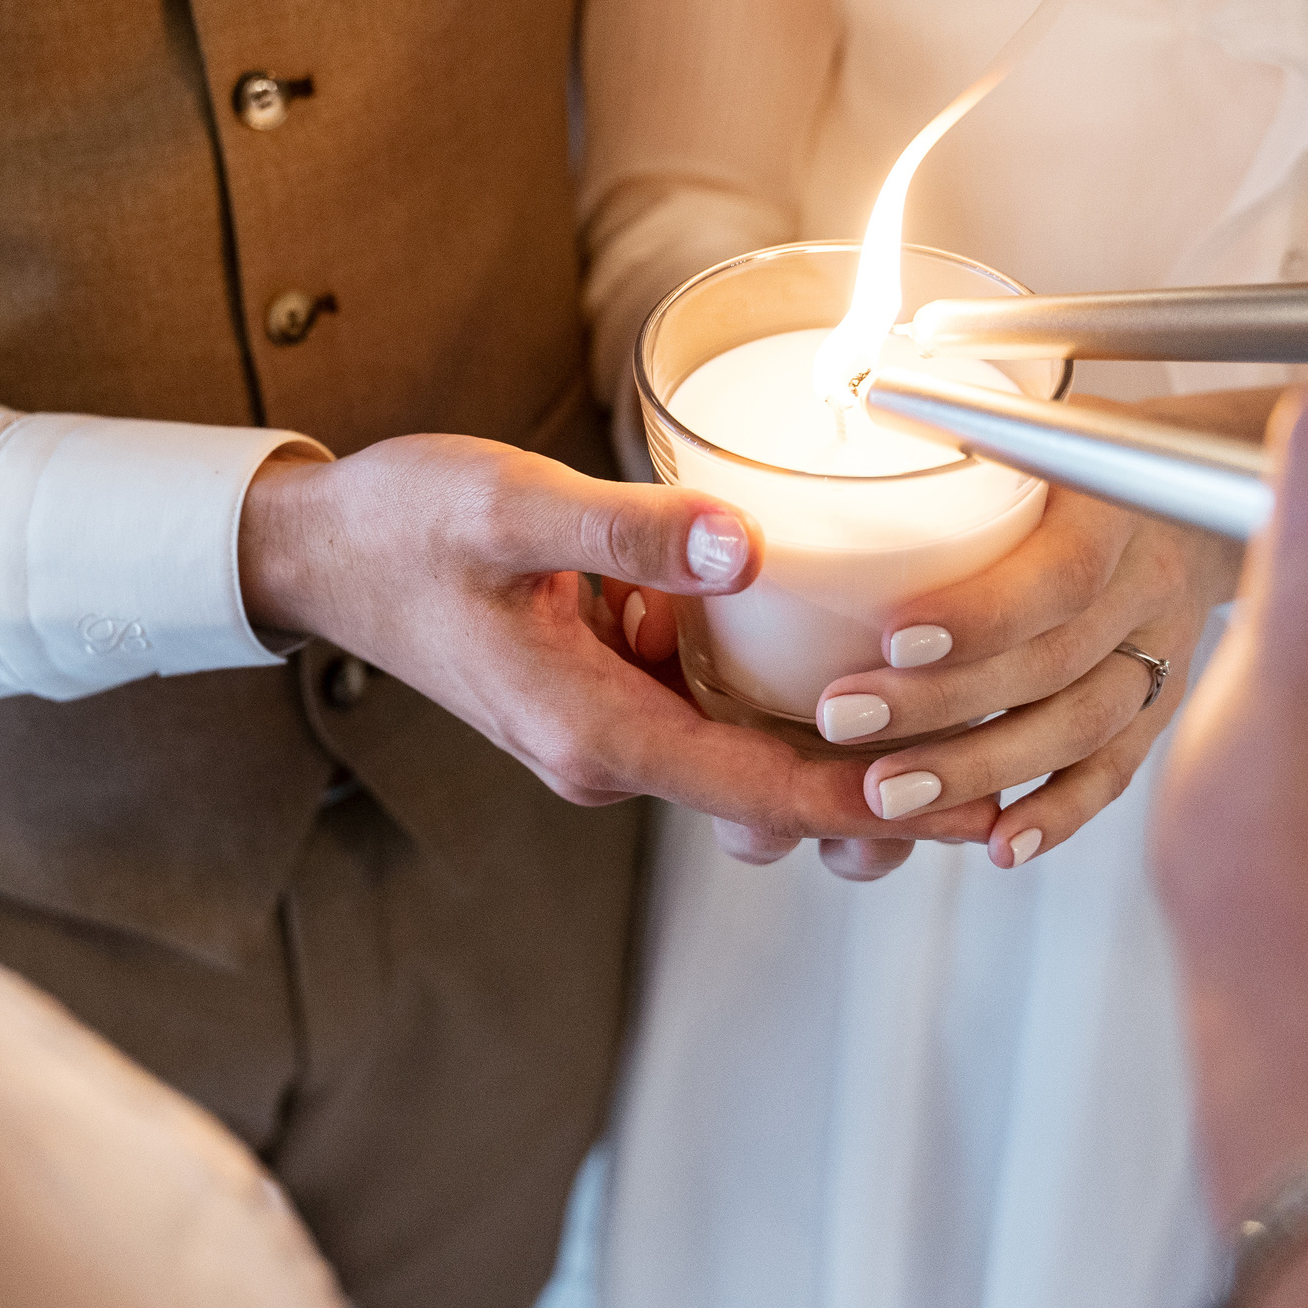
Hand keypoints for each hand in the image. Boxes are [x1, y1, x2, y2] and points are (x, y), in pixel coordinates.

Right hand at [239, 435, 996, 845]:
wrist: (318, 554)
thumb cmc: (400, 529)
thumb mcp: (508, 506)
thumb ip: (628, 529)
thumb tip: (744, 546)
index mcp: (592, 731)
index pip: (767, 791)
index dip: (878, 801)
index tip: (972, 797)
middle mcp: (605, 753)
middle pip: (775, 800)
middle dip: (880, 793)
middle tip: (989, 751)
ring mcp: (605, 731)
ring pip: (748, 760)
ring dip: (830, 739)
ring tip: (938, 695)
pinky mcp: (602, 697)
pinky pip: (710, 711)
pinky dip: (772, 693)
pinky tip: (822, 630)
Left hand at [703, 390, 1270, 880]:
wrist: (1208, 481)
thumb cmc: (1082, 441)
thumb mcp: (1032, 407)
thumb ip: (956, 413)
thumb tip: (849, 389)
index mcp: (1111, 503)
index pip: (1058, 572)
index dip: (982, 612)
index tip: (894, 633)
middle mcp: (1145, 584)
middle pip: (1052, 663)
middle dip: (942, 705)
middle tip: (841, 724)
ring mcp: (1159, 651)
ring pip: (1078, 729)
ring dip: (981, 772)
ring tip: (887, 799)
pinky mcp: (1161, 702)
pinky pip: (1116, 772)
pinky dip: (1060, 812)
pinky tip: (998, 845)